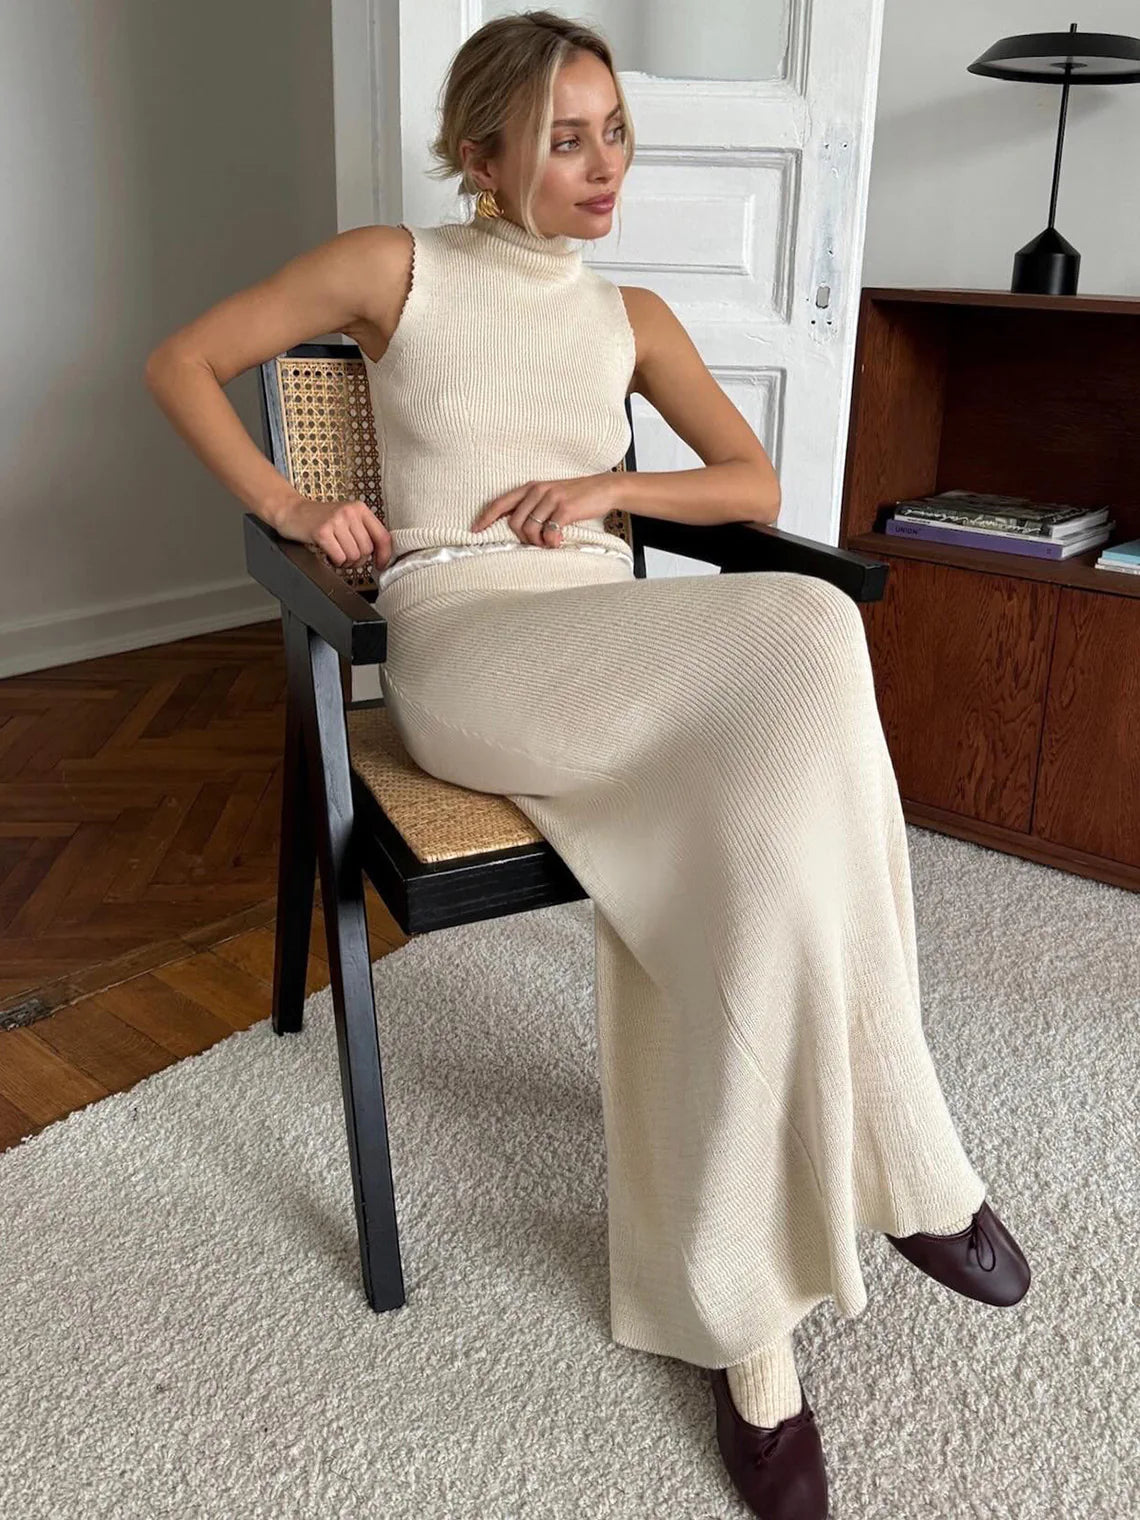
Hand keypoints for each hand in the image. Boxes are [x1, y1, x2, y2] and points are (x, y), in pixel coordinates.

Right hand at [274, 497, 391, 570]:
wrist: (291, 511)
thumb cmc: (319, 518)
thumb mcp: (346, 518)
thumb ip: (364, 532)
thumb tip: (382, 555)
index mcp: (360, 509)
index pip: (383, 536)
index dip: (385, 555)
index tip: (380, 564)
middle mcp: (350, 512)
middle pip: (367, 550)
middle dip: (358, 560)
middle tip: (345, 556)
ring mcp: (336, 521)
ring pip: (354, 556)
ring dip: (345, 562)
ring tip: (335, 553)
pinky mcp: (322, 532)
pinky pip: (339, 557)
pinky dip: (335, 561)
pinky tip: (328, 554)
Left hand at [470, 473, 620, 547]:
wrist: (604, 488)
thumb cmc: (577, 496)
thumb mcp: (551, 496)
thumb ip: (534, 507)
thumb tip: (519, 528)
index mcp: (531, 487)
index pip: (500, 502)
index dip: (485, 517)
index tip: (475, 530)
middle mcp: (538, 490)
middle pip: (514, 522)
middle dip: (523, 538)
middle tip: (538, 543)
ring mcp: (551, 498)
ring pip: (529, 529)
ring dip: (538, 542)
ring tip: (550, 542)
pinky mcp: (564, 508)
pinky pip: (548, 532)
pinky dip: (552, 542)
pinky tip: (559, 541)